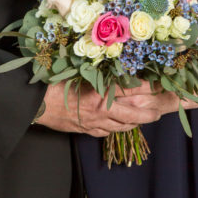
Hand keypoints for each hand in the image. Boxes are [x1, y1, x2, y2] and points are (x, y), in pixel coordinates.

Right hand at [37, 81, 165, 136]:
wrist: (36, 103)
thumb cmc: (55, 83)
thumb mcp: (79, 70)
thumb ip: (98, 70)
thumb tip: (117, 65)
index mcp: (100, 92)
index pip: (132, 89)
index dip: (149, 87)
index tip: (162, 84)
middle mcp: (101, 110)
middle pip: (134, 115)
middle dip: (150, 113)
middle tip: (160, 111)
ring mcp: (95, 123)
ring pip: (123, 126)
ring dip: (137, 122)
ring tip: (147, 118)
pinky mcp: (87, 130)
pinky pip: (108, 132)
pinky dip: (119, 128)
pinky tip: (122, 124)